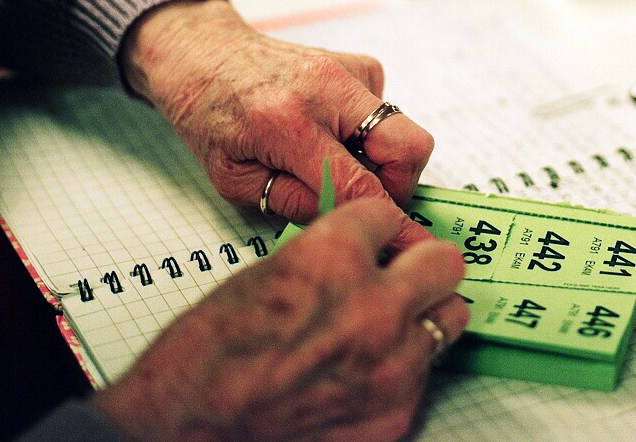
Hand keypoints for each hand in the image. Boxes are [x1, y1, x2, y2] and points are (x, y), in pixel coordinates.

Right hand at [94, 197, 469, 441]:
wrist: (186, 433)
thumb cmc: (206, 361)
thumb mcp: (266, 274)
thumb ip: (325, 257)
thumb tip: (360, 253)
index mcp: (334, 258)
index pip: (387, 216)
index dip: (374, 229)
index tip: (372, 239)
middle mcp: (374, 308)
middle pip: (444, 263)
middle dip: (421, 264)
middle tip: (403, 274)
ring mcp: (391, 366)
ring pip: (449, 318)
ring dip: (421, 316)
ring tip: (389, 325)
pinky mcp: (394, 414)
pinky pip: (422, 375)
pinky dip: (400, 368)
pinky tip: (364, 372)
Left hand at [121, 0, 435, 248]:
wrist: (204, 54)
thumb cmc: (210, 115)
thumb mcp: (234, 181)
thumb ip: (293, 203)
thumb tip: (344, 218)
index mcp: (289, 125)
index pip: (360, 184)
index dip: (391, 223)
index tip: (413, 249)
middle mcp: (328, 90)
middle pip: (409, 145)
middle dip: (402, 184)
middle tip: (372, 199)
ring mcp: (347, 71)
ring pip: (402, 128)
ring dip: (380, 158)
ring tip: (337, 162)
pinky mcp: (357, 64)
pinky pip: (385, 109)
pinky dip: (370, 131)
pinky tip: (333, 132)